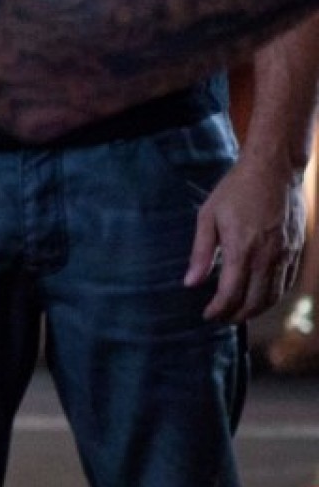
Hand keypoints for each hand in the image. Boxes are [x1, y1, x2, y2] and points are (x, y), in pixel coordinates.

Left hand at [185, 155, 305, 320]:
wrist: (274, 169)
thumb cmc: (236, 189)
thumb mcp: (209, 215)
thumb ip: (201, 252)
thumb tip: (190, 283)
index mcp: (241, 249)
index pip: (230, 295)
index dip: (218, 310)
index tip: (208, 314)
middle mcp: (266, 257)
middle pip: (253, 303)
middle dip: (235, 316)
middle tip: (222, 317)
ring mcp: (284, 255)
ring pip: (272, 297)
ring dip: (255, 311)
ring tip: (239, 312)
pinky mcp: (295, 250)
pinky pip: (286, 284)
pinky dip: (273, 297)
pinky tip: (261, 297)